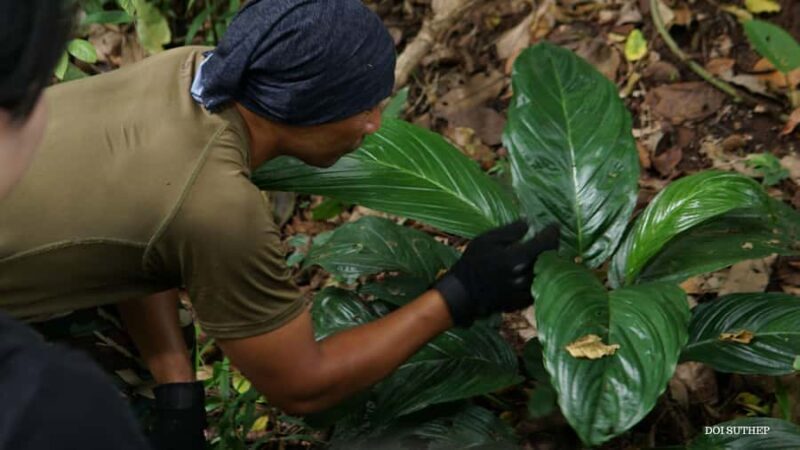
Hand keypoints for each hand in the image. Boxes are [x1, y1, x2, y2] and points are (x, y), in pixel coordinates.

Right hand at [434, 220, 559, 326]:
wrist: (463, 293)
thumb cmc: (472, 262)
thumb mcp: (486, 239)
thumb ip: (510, 230)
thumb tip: (528, 222)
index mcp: (517, 258)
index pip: (545, 243)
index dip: (552, 232)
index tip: (554, 225)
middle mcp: (525, 276)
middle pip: (550, 259)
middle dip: (553, 247)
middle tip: (551, 238)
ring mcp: (525, 291)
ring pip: (548, 274)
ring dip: (550, 262)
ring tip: (546, 253)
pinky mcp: (522, 302)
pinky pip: (539, 287)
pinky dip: (542, 276)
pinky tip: (537, 270)